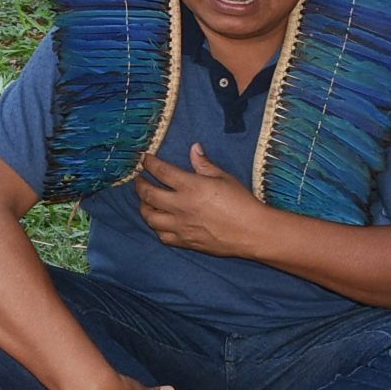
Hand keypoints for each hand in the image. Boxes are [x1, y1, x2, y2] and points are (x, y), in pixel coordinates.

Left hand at [134, 145, 270, 258]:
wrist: (251, 232)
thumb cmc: (241, 202)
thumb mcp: (224, 177)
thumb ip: (204, 164)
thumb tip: (194, 148)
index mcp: (190, 186)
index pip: (161, 171)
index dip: (149, 163)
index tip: (145, 159)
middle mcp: (180, 206)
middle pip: (148, 195)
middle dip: (140, 185)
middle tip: (139, 180)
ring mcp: (180, 226)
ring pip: (150, 218)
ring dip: (143, 207)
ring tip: (145, 202)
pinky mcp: (185, 241)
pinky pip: (162, 236)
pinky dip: (157, 228)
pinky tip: (159, 223)